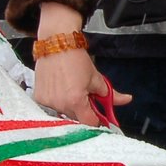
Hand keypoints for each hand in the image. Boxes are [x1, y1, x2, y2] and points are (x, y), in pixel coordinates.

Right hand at [31, 3, 131, 125]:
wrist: (57, 44)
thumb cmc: (76, 58)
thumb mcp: (97, 78)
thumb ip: (111, 94)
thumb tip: (126, 100)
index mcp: (76, 101)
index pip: (89, 122)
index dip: (97, 118)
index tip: (99, 113)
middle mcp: (60, 104)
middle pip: (77, 118)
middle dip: (84, 109)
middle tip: (85, 94)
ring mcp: (48, 102)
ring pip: (64, 112)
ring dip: (70, 105)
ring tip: (72, 88)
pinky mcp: (39, 97)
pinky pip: (52, 106)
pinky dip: (58, 100)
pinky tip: (61, 87)